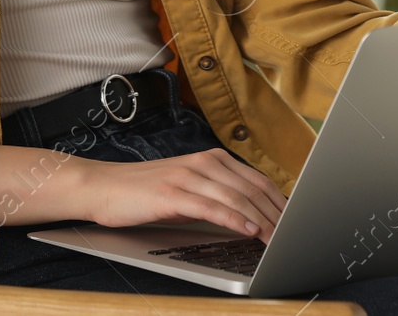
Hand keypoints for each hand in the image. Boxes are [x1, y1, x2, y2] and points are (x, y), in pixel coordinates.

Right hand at [83, 149, 287, 238]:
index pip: (256, 181)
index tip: (295, 221)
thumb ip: (217, 196)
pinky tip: (249, 231)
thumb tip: (250, 216)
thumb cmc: (145, 192)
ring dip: (261, 220)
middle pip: (252, 189)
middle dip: (276, 214)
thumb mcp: (189, 190)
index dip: (279, 202)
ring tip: (277, 238)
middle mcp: (204, 163)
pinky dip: (234, 219)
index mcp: (212, 159)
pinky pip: (212, 207)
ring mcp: (189, 176)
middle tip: (292, 234)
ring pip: (236, 198)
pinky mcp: (173, 194)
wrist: (102, 187)